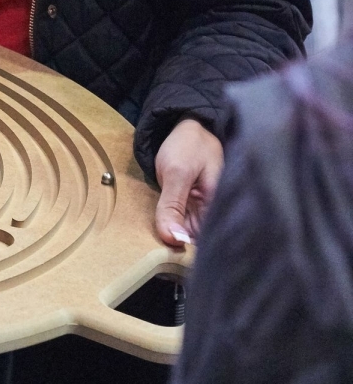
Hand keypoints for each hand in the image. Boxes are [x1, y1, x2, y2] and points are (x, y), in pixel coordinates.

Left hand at [154, 118, 223, 248]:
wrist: (187, 124)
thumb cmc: (188, 144)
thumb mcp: (176, 173)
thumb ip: (173, 207)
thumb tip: (173, 241)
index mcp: (221, 203)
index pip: (212, 239)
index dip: (195, 253)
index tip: (175, 260)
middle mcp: (216, 209)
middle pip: (202, 239)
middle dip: (184, 248)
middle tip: (165, 255)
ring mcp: (204, 207)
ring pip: (191, 233)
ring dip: (178, 238)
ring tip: (163, 248)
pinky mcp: (193, 204)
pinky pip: (184, 222)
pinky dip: (175, 227)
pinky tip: (166, 232)